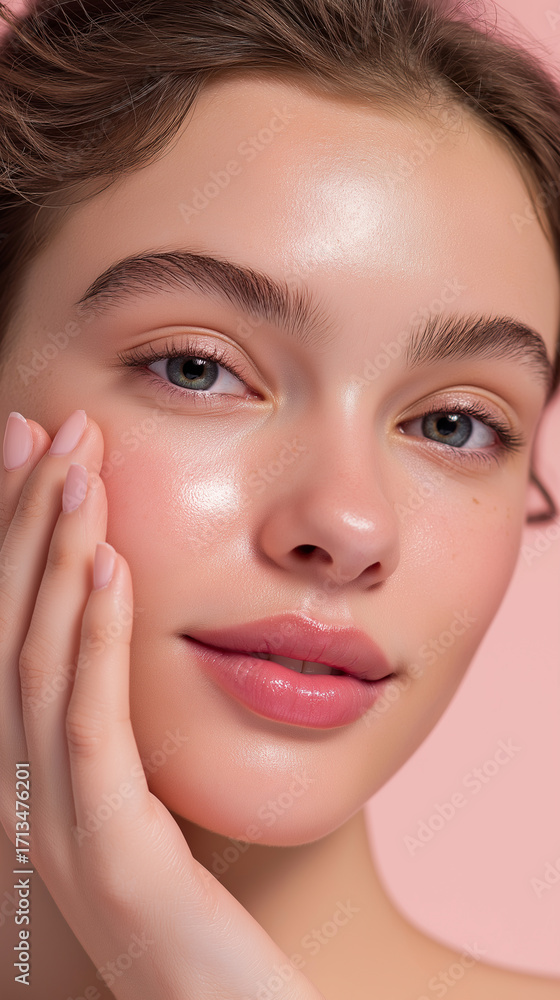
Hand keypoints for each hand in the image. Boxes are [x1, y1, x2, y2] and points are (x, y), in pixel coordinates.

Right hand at [0, 409, 324, 999]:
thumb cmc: (184, 913)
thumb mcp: (140, 800)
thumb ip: (116, 728)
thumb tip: (115, 631)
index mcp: (28, 771)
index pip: (9, 631)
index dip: (10, 539)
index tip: (31, 453)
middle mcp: (20, 787)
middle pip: (7, 629)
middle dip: (22, 522)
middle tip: (45, 428)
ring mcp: (55, 817)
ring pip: (36, 661)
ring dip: (53, 558)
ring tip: (77, 471)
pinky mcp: (110, 843)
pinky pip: (91, 721)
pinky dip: (96, 635)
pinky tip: (114, 566)